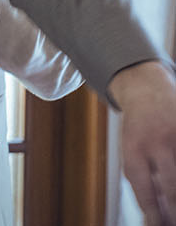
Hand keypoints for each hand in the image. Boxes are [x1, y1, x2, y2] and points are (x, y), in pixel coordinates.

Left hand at [110, 60, 175, 223]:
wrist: (146, 90)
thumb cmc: (139, 131)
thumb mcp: (131, 152)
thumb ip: (143, 181)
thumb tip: (155, 216)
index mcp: (135, 149)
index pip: (145, 189)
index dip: (154, 214)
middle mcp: (158, 143)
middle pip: (172, 187)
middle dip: (175, 212)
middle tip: (173, 224)